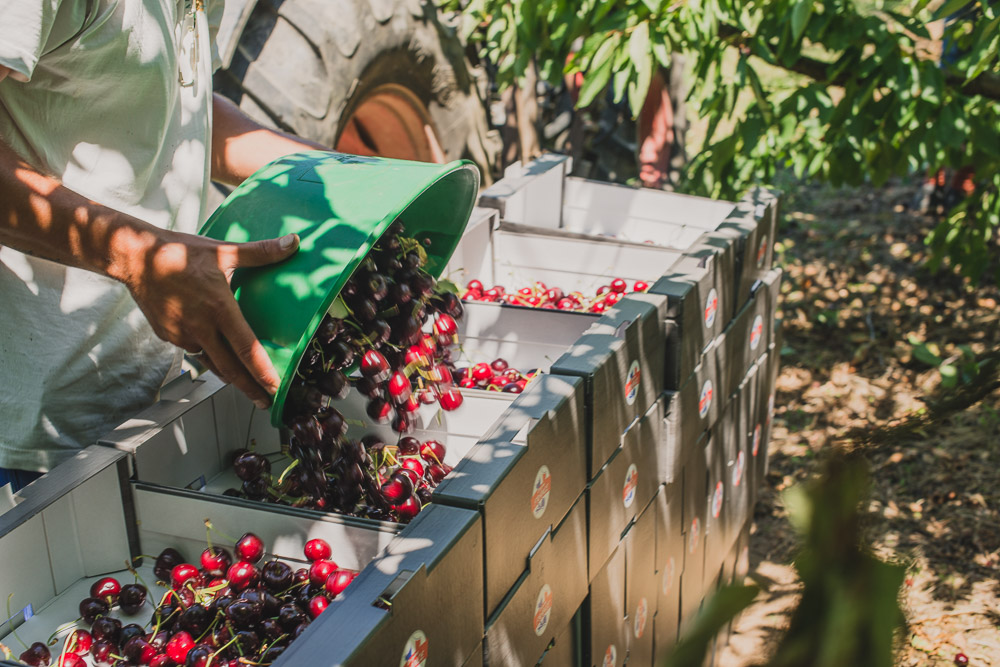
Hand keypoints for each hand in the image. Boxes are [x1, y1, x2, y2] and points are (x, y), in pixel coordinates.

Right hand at [122, 229, 299, 408]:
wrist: (135, 257)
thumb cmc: (180, 252)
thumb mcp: (224, 250)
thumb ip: (261, 252)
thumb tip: (294, 242)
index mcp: (218, 308)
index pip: (245, 347)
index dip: (262, 371)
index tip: (275, 387)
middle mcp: (200, 326)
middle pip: (230, 368)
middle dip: (250, 388)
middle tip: (266, 401)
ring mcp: (182, 334)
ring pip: (211, 362)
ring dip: (230, 377)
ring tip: (247, 388)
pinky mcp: (168, 336)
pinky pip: (194, 351)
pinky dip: (209, 358)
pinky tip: (219, 359)